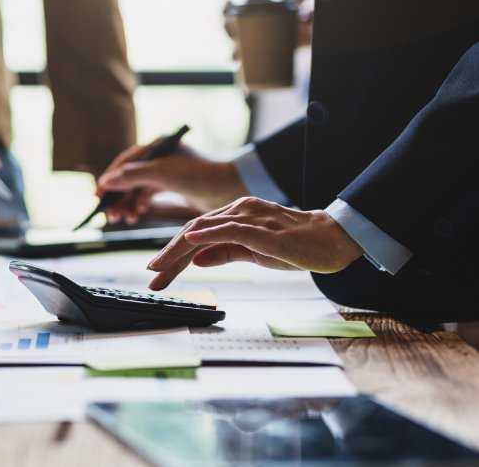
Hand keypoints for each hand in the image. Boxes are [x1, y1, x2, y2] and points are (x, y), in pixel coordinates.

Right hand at [96, 140, 246, 224]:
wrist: (231, 189)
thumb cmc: (200, 175)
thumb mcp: (162, 173)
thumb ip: (132, 176)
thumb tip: (106, 181)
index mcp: (158, 146)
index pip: (126, 161)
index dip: (110, 178)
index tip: (98, 195)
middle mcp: (161, 157)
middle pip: (130, 177)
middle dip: (118, 196)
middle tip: (109, 214)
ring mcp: (167, 172)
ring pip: (138, 188)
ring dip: (128, 203)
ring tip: (122, 219)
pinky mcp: (173, 187)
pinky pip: (149, 196)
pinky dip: (140, 206)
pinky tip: (135, 216)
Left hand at [145, 197, 363, 290]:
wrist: (333, 240)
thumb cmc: (295, 245)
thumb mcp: (252, 252)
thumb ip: (224, 252)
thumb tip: (195, 259)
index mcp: (235, 215)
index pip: (196, 232)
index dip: (173, 252)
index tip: (157, 271)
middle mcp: (238, 210)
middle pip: (193, 229)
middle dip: (169, 254)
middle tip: (151, 274)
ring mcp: (251, 217)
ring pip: (205, 228)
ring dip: (178, 249)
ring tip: (160, 266)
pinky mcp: (264, 229)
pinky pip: (230, 229)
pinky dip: (207, 235)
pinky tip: (189, 241)